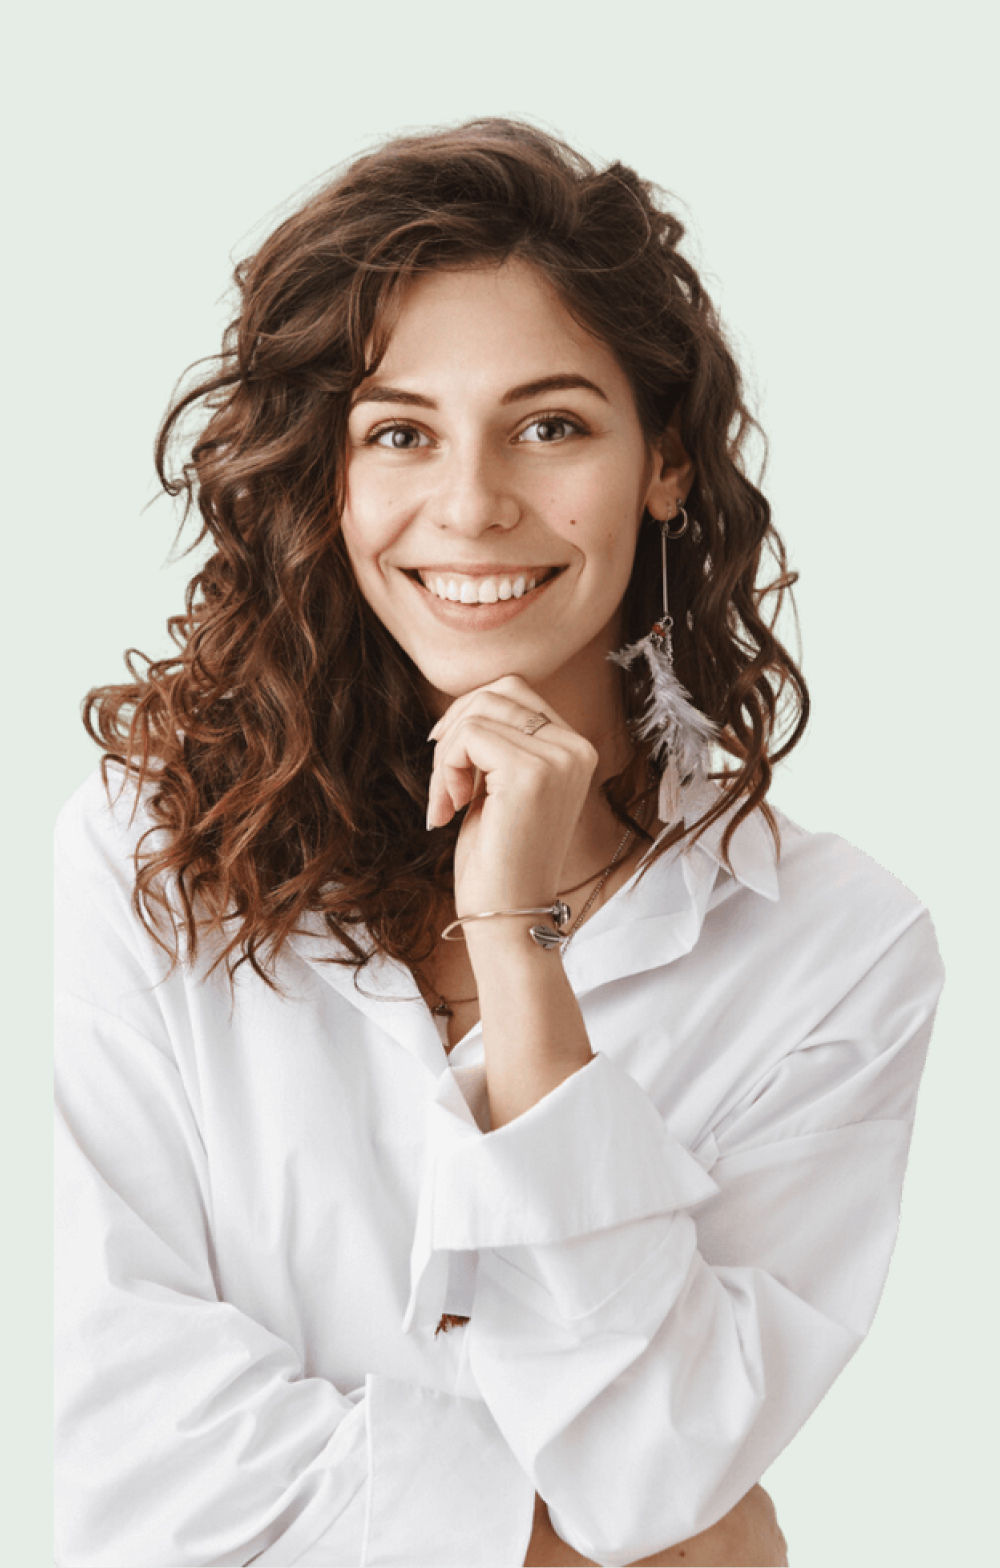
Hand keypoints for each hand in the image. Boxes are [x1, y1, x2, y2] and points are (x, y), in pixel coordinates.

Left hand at [427, 675, 598, 927]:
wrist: (508, 914)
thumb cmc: (498, 857)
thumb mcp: (502, 786)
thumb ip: (500, 742)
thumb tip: (466, 704)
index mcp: (575, 748)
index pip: (515, 691)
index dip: (470, 717)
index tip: (451, 765)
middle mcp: (576, 748)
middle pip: (496, 692)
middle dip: (454, 731)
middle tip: (444, 784)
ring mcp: (558, 759)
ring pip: (477, 713)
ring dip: (445, 755)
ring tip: (446, 801)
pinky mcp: (531, 773)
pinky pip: (468, 736)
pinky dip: (444, 770)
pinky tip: (449, 811)